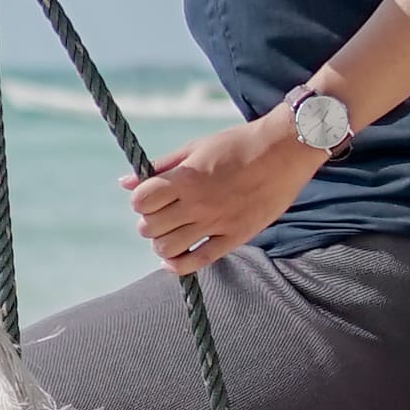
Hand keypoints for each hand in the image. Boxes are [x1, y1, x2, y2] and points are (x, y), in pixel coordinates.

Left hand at [130, 111, 313, 272]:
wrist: (285, 150)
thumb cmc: (239, 144)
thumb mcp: (197, 147)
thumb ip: (161, 166)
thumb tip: (124, 182)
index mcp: (187, 178)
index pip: (142, 200)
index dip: (140, 200)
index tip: (150, 196)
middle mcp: (198, 203)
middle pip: (150, 227)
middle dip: (149, 222)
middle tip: (161, 214)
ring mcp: (217, 223)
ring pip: (168, 248)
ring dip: (162, 243)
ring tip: (171, 232)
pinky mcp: (235, 237)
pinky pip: (198, 261)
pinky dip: (179, 265)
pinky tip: (175, 259)